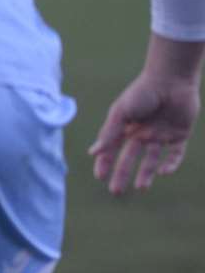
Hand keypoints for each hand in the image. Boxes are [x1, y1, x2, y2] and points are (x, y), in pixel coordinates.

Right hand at [89, 71, 199, 195]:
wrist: (171, 80)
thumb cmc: (142, 92)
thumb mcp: (121, 112)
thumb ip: (109, 133)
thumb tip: (93, 152)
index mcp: (125, 127)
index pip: (112, 149)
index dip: (104, 162)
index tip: (99, 177)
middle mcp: (141, 133)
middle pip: (130, 158)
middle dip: (122, 174)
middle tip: (116, 191)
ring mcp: (161, 135)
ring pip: (152, 160)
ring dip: (146, 174)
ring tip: (141, 188)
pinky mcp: (180, 135)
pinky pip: (175, 154)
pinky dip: (171, 164)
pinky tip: (164, 172)